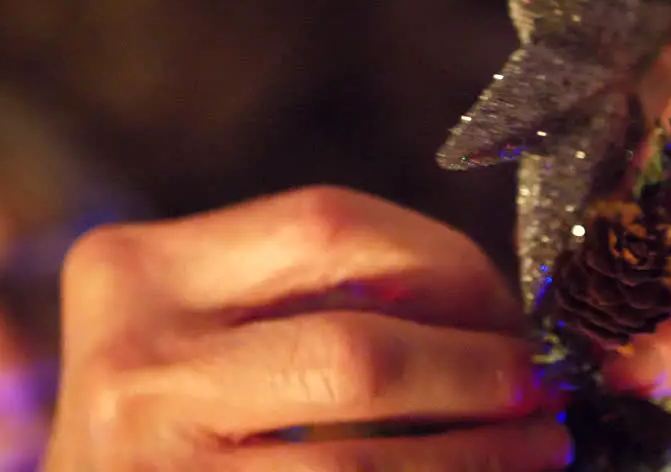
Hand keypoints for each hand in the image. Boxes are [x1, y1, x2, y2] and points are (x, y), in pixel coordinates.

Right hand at [44, 187, 571, 469]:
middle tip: (540, 385)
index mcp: (135, 270)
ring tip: (538, 448)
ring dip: (477, 455)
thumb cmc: (156, 428)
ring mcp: (154, 468)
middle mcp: (130, 366)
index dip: (445, 262)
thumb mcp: (192, 335)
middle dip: (478, 370)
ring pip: (363, 463)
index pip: (327, 223)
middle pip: (356, 348)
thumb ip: (306, 301)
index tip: (503, 304)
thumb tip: (487, 314)